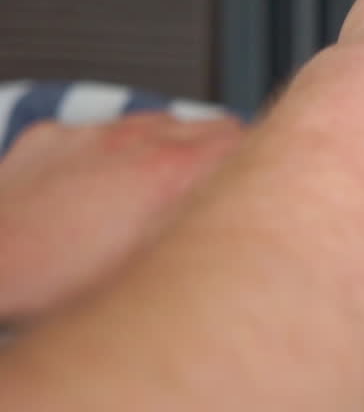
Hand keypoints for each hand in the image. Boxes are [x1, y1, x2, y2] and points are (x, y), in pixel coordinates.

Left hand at [0, 113, 243, 319]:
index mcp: (174, 172)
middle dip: (224, 157)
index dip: (263, 167)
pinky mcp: (52, 137)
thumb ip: (208, 238)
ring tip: (151, 201)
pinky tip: (93, 198)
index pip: (250, 140)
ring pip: (158, 126)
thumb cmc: (58, 284)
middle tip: (218, 197)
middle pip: (213, 126)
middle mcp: (139, 140)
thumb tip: (242, 233)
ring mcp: (93, 134)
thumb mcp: (159, 271)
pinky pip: (99, 134)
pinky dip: (108, 158)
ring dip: (168, 154)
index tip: (262, 188)